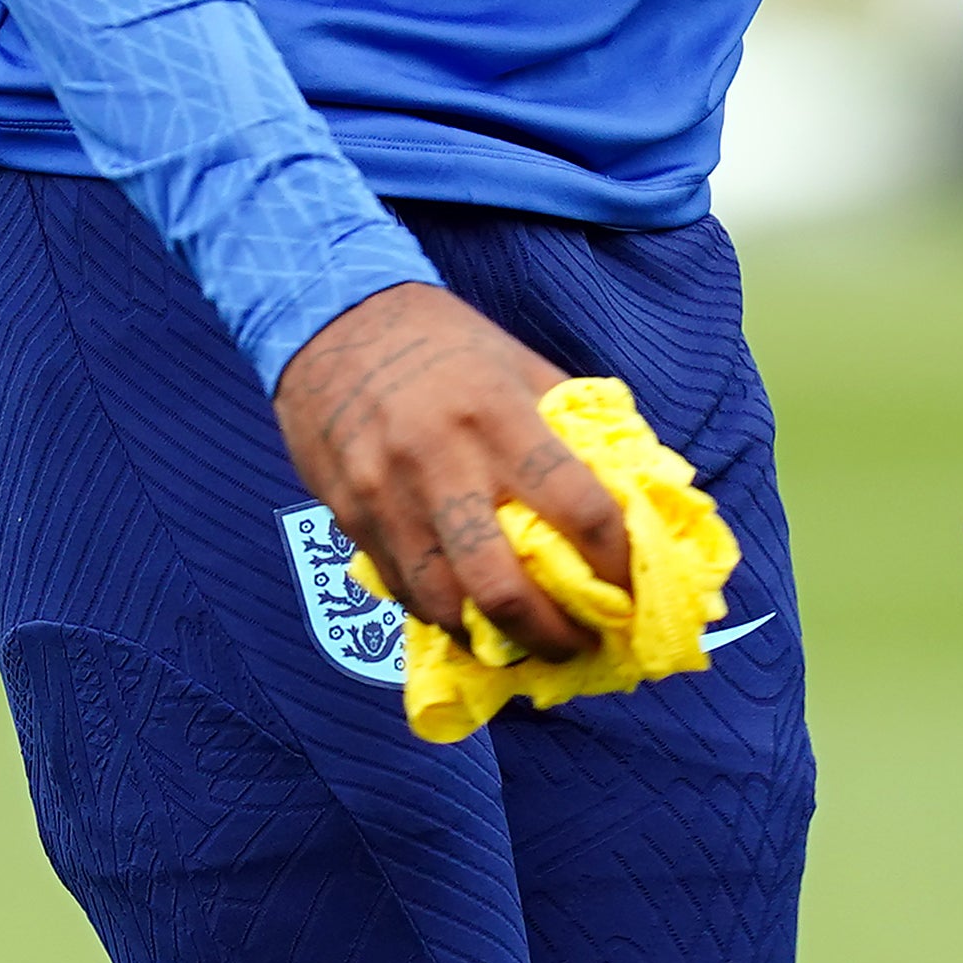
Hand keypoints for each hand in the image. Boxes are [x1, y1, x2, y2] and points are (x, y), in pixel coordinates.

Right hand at [273, 282, 627, 662]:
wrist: (330, 318)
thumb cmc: (441, 342)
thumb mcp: (518, 362)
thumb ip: (569, 427)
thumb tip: (629, 493)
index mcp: (500, 415)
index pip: (578, 508)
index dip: (616, 564)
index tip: (632, 590)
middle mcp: (442, 461)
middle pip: (502, 586)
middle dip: (552, 635)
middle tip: (580, 644)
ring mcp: (387, 497)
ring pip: (446, 605)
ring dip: (495, 640)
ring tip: (528, 644)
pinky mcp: (350, 517)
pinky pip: (404, 590)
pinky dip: (444, 614)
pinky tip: (472, 616)